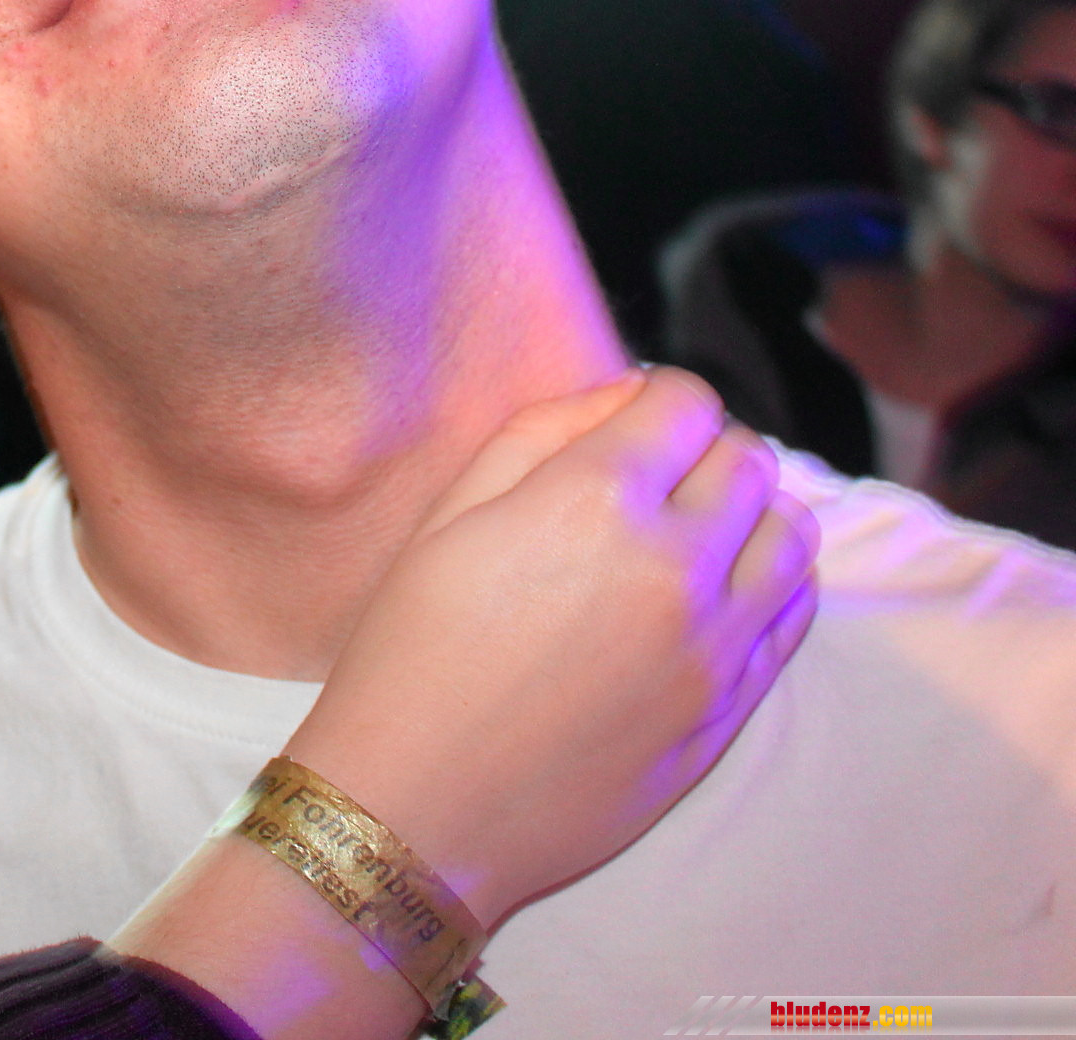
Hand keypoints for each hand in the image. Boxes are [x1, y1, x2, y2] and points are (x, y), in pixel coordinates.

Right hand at [284, 367, 819, 922]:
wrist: (420, 809)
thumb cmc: (409, 657)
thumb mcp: (445, 519)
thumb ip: (538, 434)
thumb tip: (623, 394)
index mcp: (592, 502)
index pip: (686, 403)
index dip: (657, 399)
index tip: (630, 422)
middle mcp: (673, 565)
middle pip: (749, 459)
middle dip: (704, 449)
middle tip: (655, 475)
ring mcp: (713, 644)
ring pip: (792, 532)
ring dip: (750, 511)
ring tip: (694, 531)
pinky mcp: (728, 708)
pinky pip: (793, 613)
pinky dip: (770, 580)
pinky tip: (715, 589)